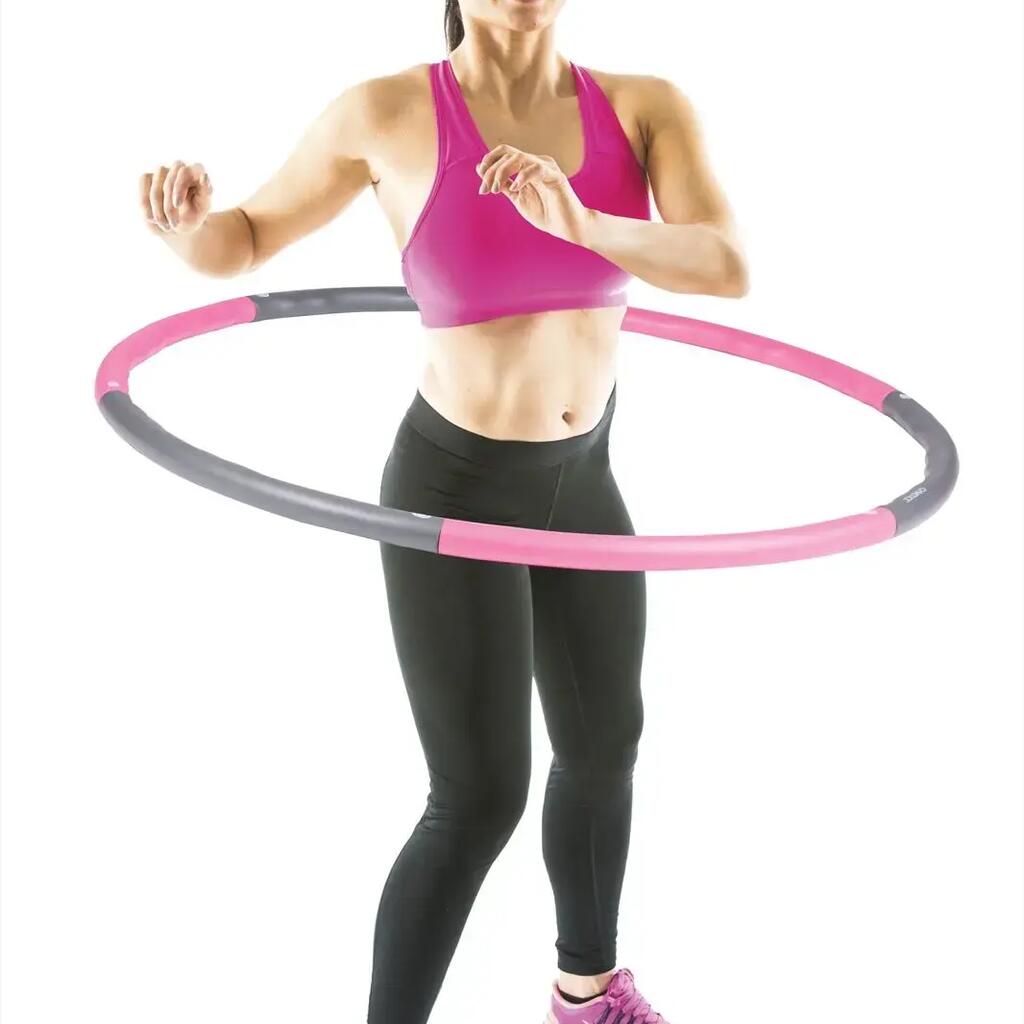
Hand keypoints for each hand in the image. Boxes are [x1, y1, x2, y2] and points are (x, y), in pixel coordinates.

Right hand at [139, 161, 212, 234]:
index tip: (177, 205)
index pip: (185, 171)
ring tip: (166, 226)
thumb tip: (204, 175)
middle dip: (168, 204)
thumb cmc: (194, 216)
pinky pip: (142, 184)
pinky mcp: (147, 178)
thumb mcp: (203, 207)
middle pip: (169, 179)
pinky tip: (151, 218)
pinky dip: (145, 204)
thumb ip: (206, 192)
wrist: (177, 227)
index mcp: (195, 172)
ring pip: (155, 184)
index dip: (178, 187)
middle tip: (174, 223)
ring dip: (158, 208)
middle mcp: (178, 168)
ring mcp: (162, 171)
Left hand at [476, 144, 593, 246]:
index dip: (488, 163)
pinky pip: (537, 168)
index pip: (504, 153)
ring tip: (497, 190)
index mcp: (527, 166)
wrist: (567, 227)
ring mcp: (547, 167)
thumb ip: (502, 183)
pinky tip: (516, 188)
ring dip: (503, 172)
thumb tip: (480, 169)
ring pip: (519, 157)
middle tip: (486, 190)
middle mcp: (536, 162)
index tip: (482, 186)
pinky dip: (522, 176)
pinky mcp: (556, 176)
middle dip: (492, 171)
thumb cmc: (545, 213)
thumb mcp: (517, 198)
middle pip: (508, 153)